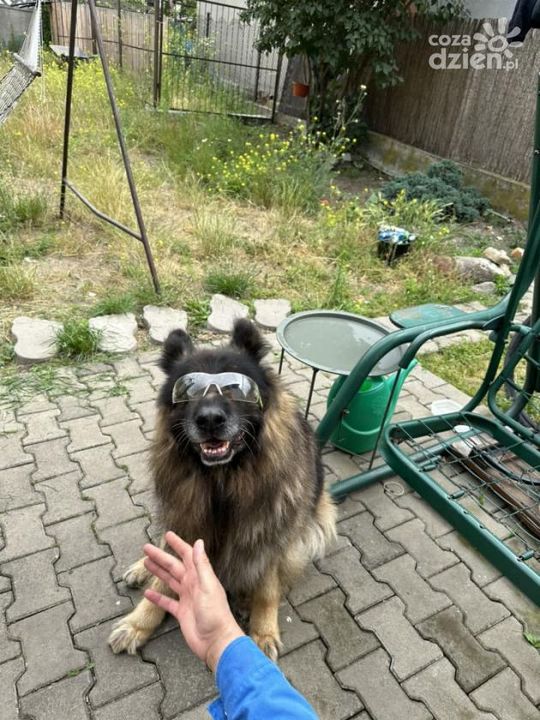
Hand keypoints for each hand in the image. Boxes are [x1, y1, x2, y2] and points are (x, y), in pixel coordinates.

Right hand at [143, 532, 243, 671]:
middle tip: (146, 548)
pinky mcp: (181, 613)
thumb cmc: (215, 614)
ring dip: (158, 572)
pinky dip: (157, 597)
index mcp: (200, 576)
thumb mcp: (208, 586)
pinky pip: (167, 602)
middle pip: (174, 566)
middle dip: (161, 557)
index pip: (187, 555)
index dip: (178, 544)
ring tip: (146, 563)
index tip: (167, 535)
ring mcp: (187, 598)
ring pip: (169, 581)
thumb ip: (202, 565)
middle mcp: (193, 585)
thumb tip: (198, 542)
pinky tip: (147, 592)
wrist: (216, 641)